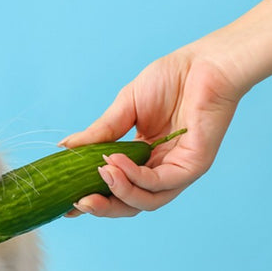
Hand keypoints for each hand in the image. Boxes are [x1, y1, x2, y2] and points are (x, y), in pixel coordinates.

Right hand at [60, 43, 243, 216]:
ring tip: (99, 173)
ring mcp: (178, 171)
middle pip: (129, 204)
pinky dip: (135, 177)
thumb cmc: (172, 78)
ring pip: (145, 201)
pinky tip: (115, 163)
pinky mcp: (193, 167)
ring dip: (118, 191)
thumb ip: (99, 132)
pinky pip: (160, 183)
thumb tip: (65, 148)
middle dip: (102, 207)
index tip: (66, 203)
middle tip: (78, 203)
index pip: (117, 187)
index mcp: (144, 157)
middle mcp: (161, 169)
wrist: (206, 63)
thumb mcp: (124, 107)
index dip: (93, 197)